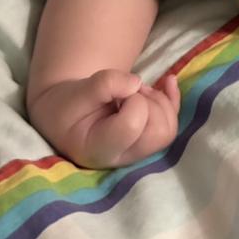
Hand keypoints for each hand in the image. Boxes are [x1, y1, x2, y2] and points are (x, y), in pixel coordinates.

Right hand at [28, 70, 180, 168]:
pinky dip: (173, 99)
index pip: (133, 124)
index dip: (132, 99)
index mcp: (99, 149)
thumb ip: (105, 84)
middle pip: (159, 132)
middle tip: (127, 92)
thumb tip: (136, 83)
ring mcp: (137, 152)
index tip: (114, 95)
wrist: (65, 115)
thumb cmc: (68, 105)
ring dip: (159, 100)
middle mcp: (122, 157)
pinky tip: (168, 81)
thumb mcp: (78, 91)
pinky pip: (173, 124)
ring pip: (169, 129)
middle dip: (150, 102)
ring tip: (134, 92)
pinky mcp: (147, 142)